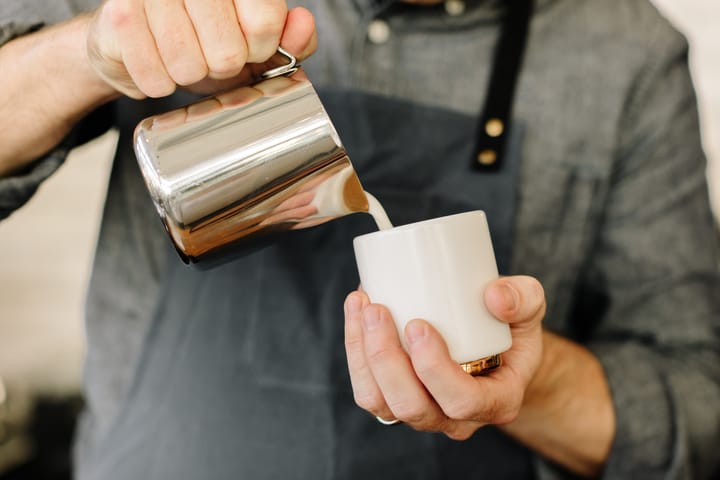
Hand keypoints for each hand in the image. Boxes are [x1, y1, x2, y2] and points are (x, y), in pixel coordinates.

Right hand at [86, 0, 316, 98]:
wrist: (132, 42)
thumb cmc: (202, 42)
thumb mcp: (254, 45)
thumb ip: (291, 39)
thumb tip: (303, 22)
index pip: (263, 23)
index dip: (259, 50)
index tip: (248, 48)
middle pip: (228, 53)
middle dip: (221, 68)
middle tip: (208, 55)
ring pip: (191, 68)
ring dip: (188, 76)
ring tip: (181, 58)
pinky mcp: (119, 16)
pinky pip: (157, 79)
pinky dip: (159, 83)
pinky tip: (155, 62)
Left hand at [344, 275, 544, 439]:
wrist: (494, 344)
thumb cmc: (511, 328)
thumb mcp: (531, 308)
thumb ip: (523, 298)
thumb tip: (495, 296)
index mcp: (495, 401)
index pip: (462, 401)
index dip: (434, 369)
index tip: (417, 325)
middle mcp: (456, 418)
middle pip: (412, 406)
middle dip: (387, 358)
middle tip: (378, 310)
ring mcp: (423, 413)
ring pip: (381, 402)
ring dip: (363, 354)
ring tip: (362, 306)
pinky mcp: (397, 400)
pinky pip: (368, 390)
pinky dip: (355, 352)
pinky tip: (356, 313)